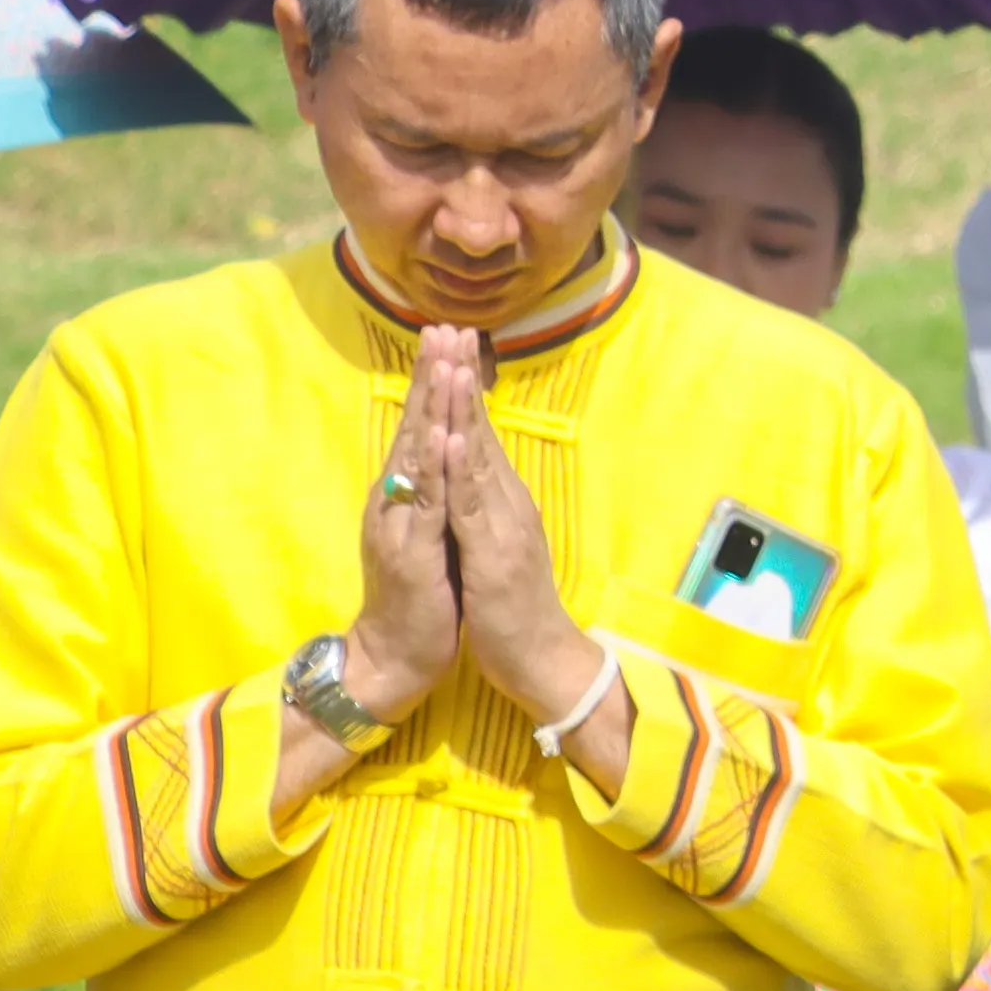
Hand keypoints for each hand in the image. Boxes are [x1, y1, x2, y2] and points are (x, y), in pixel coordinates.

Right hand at [344, 340, 474, 727]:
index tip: (449, 336)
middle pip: (416, 426)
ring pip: (417, 455)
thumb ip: (434, 492)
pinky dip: (431, 466)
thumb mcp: (434, 532)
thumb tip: (444, 453)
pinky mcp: (411, 551)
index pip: (424, 426)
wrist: (398, 653)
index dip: (436, 382)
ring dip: (431, 407)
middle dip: (430, 377)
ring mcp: (401, 522)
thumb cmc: (422, 593)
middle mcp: (398, 499)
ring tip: (443, 362)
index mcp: (408, 493)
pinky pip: (423, 501)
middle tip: (441, 326)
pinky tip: (440, 434)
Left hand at [428, 361, 590, 714]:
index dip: (461, 389)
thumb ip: (482, 512)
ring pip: (476, 455)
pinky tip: (453, 436)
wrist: (541, 661)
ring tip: (449, 362)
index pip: (476, 434)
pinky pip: (473, 503)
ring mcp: (502, 524)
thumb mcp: (490, 550)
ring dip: (461, 407)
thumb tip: (471, 479)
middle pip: (477, 430)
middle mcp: (505, 503)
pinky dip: (462, 467)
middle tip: (451, 328)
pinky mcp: (494, 552)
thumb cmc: (512, 611)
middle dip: (462, 379)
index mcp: (499, 502)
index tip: (449, 344)